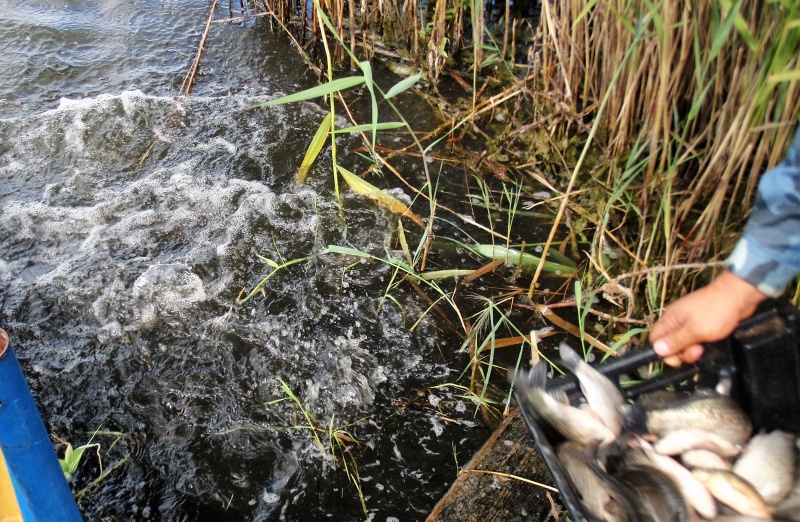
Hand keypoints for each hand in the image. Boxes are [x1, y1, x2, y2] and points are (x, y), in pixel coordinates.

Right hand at [650, 270, 766, 365]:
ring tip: (706, 345)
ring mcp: (689, 321)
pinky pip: (695, 338)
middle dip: (683, 352)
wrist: (738, 296)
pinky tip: (710, 342)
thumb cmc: (715, 312)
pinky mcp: (701, 323)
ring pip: (684, 342)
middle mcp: (676, 320)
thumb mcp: (694, 331)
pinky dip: (701, 343)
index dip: (664, 352)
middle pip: (670, 343)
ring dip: (694, 349)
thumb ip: (675, 341)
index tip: (679, 359)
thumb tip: (656, 350)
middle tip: (698, 350)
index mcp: (670, 319)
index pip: (655, 339)